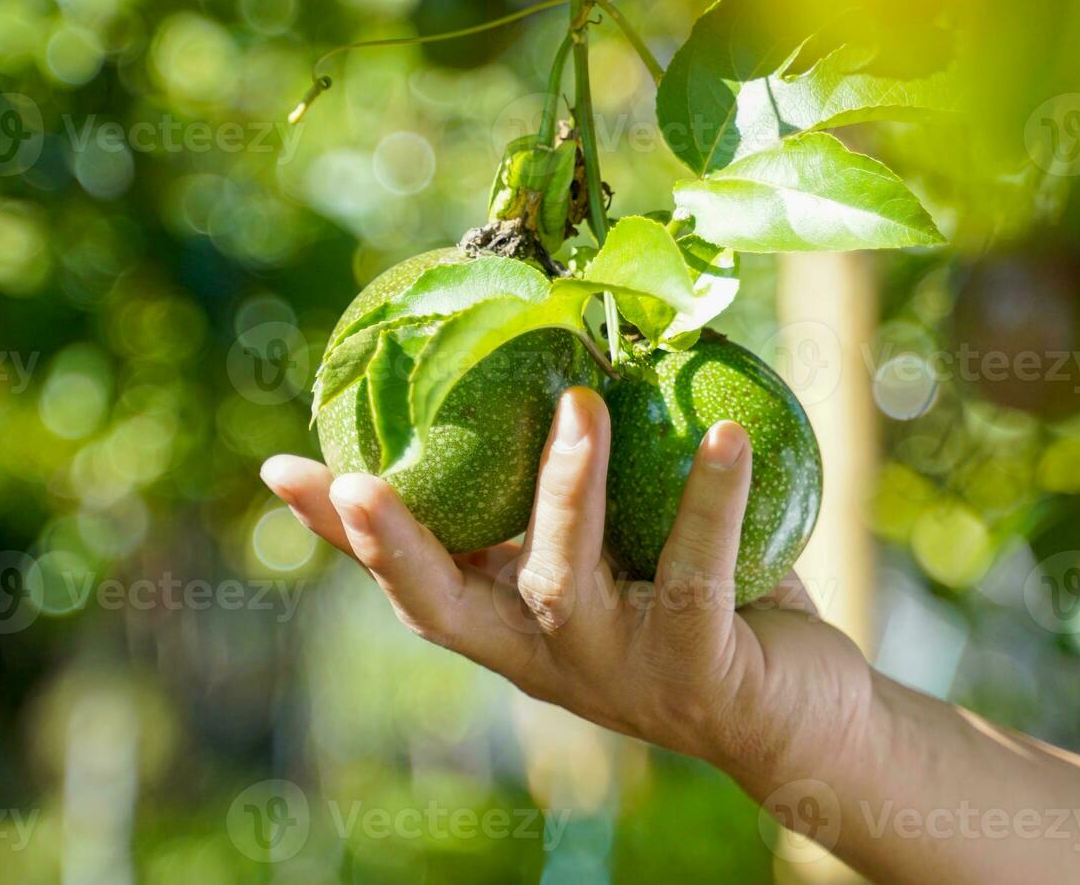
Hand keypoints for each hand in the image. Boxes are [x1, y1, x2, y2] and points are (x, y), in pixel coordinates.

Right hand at [261, 387, 871, 785]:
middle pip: (445, 607)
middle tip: (359, 481)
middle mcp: (546, 653)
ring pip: (563, 578)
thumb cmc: (690, 611)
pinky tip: (723, 434)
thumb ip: (571, 496)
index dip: (340, 534)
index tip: (283, 469)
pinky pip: (693, 572)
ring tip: (578, 405)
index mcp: (514, 621)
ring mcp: (616, 667)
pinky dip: (708, 501)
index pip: (410, 579)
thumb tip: (556, 360)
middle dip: (394, 546)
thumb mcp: (614, 557)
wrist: (797, 720)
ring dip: (562, 489)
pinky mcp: (696, 667)